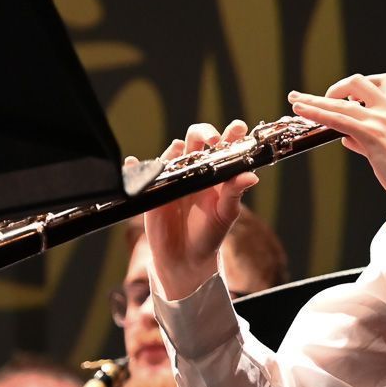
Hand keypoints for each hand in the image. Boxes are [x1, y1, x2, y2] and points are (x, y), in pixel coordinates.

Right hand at [140, 120, 258, 300]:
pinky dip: (135, 166)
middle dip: (204, 133)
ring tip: (179, 148)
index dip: (230, 134)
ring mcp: (174, 178)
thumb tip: (251, 176)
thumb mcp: (225, 214)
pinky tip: (133, 162)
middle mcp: (195, 170)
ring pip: (172, 154)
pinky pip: (143, 175)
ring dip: (175, 148)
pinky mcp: (155, 190)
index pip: (224, 147)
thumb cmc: (209, 235)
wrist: (186, 259)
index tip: (238, 127)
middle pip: (196, 141)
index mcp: (216, 174)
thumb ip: (235, 193)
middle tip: (212, 139)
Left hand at [288, 73, 385, 199]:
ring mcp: (381, 121)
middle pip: (358, 83)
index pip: (381, 82)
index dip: (359, 86)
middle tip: (318, 97)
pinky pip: (337, 119)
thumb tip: (347, 138)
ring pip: (341, 101)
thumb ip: (368, 140)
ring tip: (296, 100)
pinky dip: (316, 113)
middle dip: (335, 88)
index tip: (345, 94)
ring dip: (315, 100)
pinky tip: (302, 111)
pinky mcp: (371, 135)